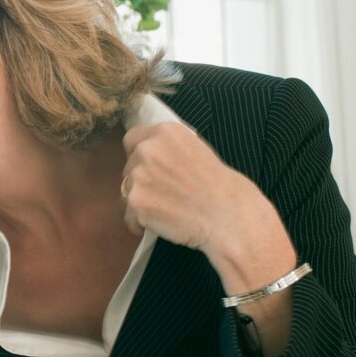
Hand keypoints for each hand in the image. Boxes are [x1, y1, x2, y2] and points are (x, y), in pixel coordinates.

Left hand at [120, 122, 295, 291]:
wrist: (229, 217)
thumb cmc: (221, 188)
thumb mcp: (197, 150)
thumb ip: (168, 149)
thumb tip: (147, 154)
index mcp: (165, 132)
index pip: (132, 138)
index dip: (140, 154)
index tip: (151, 168)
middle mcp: (148, 149)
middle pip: (128, 166)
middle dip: (141, 179)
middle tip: (166, 193)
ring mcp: (139, 175)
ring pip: (126, 191)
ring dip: (140, 201)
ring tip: (167, 209)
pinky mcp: (136, 202)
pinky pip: (129, 215)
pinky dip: (141, 223)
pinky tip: (163, 223)